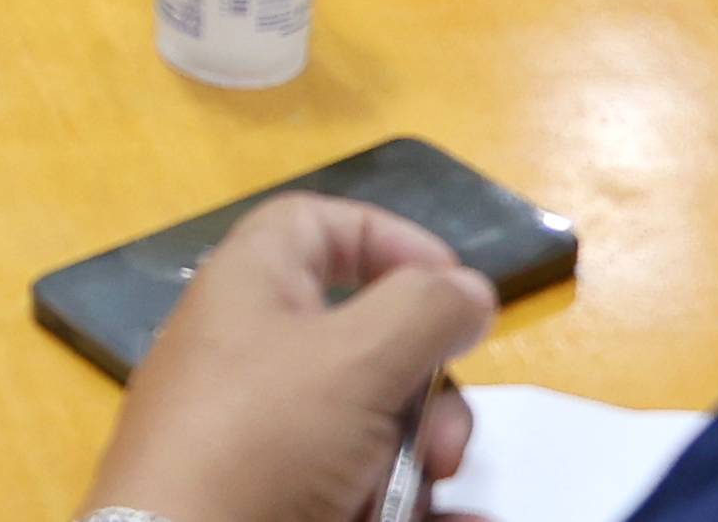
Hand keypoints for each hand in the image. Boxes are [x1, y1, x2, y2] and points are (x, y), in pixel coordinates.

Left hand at [84, 193, 488, 521]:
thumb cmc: (261, 441)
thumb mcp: (355, 358)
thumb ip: (425, 310)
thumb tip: (467, 291)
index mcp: (250, 286)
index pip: (316, 225)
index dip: (387, 239)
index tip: (450, 285)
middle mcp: (253, 351)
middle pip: (366, 338)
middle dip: (425, 385)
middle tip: (441, 432)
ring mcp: (263, 431)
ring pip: (370, 422)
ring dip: (419, 455)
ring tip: (425, 492)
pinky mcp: (275, 494)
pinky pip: (358, 484)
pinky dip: (403, 502)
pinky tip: (450, 521)